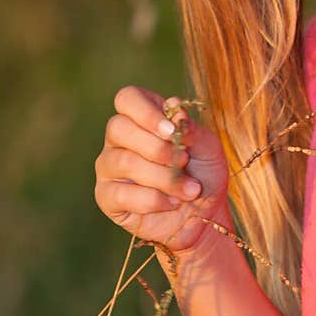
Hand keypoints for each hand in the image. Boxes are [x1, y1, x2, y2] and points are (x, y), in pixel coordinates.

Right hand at [94, 86, 229, 253]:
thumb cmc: (203, 175)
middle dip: (157, 148)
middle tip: (184, 163)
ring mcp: (109, 167)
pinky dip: (154, 199)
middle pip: (118, 128)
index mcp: (142, 118)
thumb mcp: (208, 149)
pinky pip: (122, 194)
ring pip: (124, 162)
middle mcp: (119, 139)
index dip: (146, 112)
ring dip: (163, 178)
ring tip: (189, 190)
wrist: (204, 216)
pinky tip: (171, 203)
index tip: (171, 130)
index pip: (127, 98)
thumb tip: (175, 111)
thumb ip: (191, 129)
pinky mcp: (107, 196)